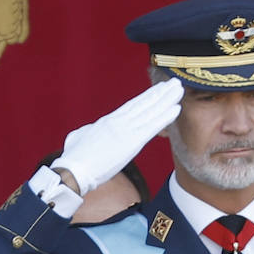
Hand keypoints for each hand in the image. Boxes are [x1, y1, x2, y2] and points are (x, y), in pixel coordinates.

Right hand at [53, 78, 182, 194]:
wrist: (74, 170)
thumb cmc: (74, 158)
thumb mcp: (80, 137)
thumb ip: (90, 130)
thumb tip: (90, 130)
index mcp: (108, 121)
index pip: (132, 106)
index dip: (147, 97)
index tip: (159, 89)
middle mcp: (119, 122)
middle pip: (144, 104)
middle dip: (160, 93)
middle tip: (174, 83)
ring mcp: (125, 131)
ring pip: (150, 112)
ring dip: (167, 100)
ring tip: (179, 89)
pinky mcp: (131, 143)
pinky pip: (152, 127)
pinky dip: (164, 117)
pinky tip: (175, 108)